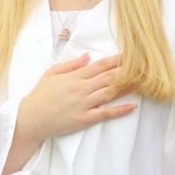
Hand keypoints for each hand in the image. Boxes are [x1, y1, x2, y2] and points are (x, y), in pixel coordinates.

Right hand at [4, 53, 136, 174]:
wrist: (30, 118)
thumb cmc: (39, 96)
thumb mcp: (51, 74)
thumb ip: (70, 65)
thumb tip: (87, 56)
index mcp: (73, 77)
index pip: (99, 66)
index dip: (116, 60)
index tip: (129, 56)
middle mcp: (81, 89)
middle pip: (109, 77)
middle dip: (127, 71)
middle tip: (143, 67)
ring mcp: (84, 104)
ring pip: (110, 93)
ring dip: (128, 87)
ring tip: (144, 83)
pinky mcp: (84, 119)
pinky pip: (106, 113)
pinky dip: (120, 110)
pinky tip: (132, 106)